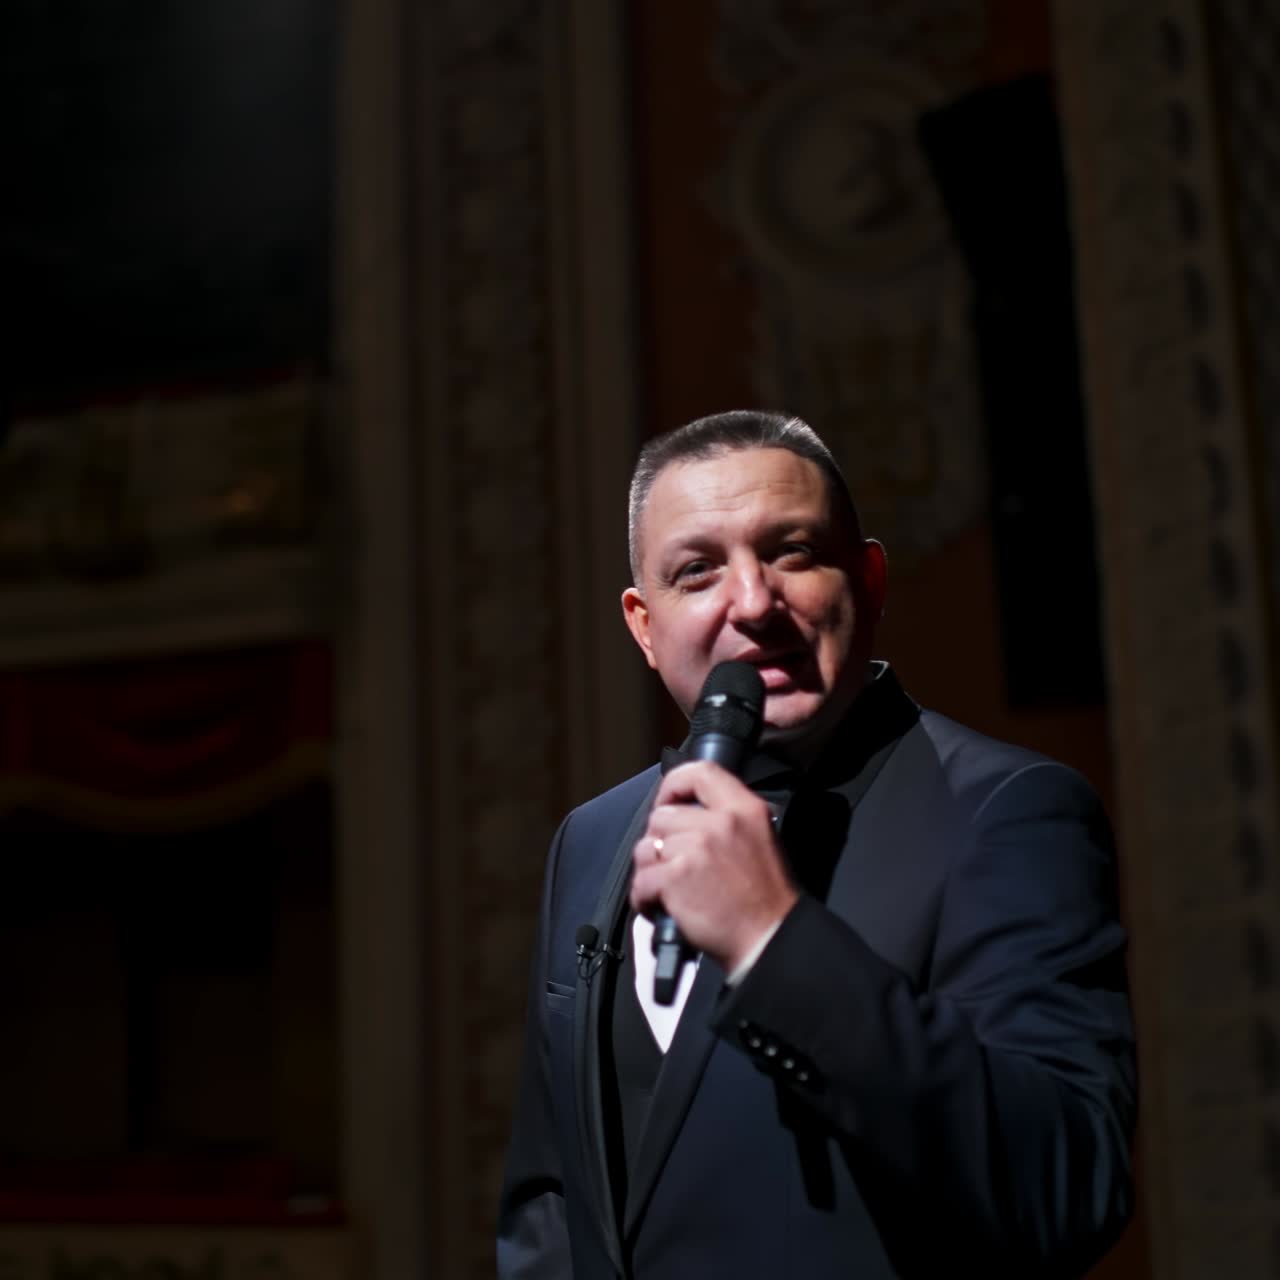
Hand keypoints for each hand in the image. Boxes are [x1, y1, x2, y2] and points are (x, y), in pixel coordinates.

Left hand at [630, 760, 798, 972]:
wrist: (769, 939)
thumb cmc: (765, 899)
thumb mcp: (761, 839)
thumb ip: (728, 819)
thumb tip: (690, 813)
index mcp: (744, 808)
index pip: (700, 772)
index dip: (674, 785)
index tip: (668, 803)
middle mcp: (720, 822)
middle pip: (662, 816)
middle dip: (660, 842)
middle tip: (672, 865)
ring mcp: (696, 848)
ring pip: (646, 848)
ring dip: (650, 870)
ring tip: (667, 889)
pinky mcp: (676, 877)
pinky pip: (641, 879)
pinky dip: (644, 898)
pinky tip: (659, 907)